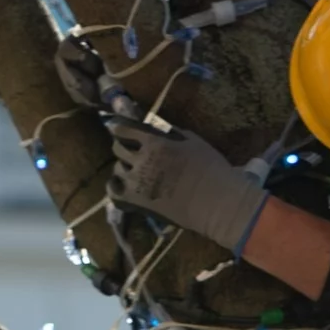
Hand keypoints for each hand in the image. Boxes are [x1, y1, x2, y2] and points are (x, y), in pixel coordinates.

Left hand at [106, 118, 267, 254]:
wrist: (216, 201)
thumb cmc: (211, 168)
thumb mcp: (194, 142)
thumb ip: (174, 134)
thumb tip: (163, 132)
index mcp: (155, 142)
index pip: (124, 130)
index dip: (119, 129)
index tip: (118, 129)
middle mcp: (141, 159)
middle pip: (118, 149)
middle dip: (123, 147)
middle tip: (130, 151)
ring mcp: (136, 181)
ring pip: (117, 169)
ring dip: (124, 168)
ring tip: (132, 171)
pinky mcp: (137, 201)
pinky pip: (114, 192)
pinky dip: (115, 187)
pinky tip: (122, 186)